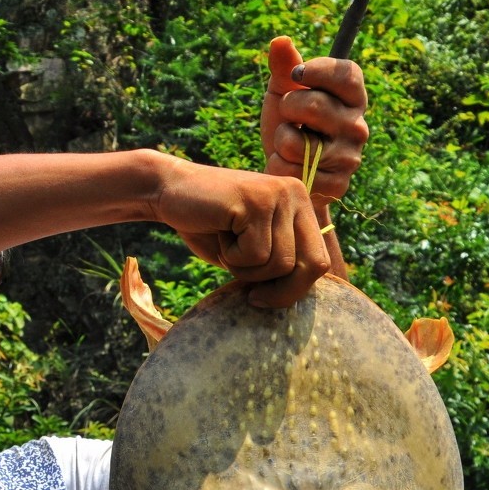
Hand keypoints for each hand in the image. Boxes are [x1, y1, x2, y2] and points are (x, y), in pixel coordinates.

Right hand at [152, 156, 329, 307]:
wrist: (168, 191)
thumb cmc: (208, 226)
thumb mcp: (250, 250)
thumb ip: (277, 265)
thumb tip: (297, 298)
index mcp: (301, 205)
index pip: (320, 259)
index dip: (295, 289)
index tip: (264, 298)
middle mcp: (296, 194)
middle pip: (311, 264)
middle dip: (281, 291)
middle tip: (253, 296)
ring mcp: (277, 195)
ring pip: (280, 263)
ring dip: (246, 270)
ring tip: (228, 247)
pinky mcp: (255, 201)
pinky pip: (255, 254)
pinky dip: (232, 257)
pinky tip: (220, 234)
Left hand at [261, 36, 368, 203]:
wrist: (286, 174)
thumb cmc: (289, 126)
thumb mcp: (284, 93)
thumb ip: (284, 67)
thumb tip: (280, 41)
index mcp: (353, 97)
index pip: (346, 73)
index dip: (317, 70)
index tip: (295, 75)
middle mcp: (358, 126)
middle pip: (315, 105)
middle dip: (288, 108)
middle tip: (288, 116)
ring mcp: (350, 158)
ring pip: (299, 143)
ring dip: (281, 141)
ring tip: (288, 144)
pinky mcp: (337, 185)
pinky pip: (294, 171)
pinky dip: (280, 168)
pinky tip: (289, 167)